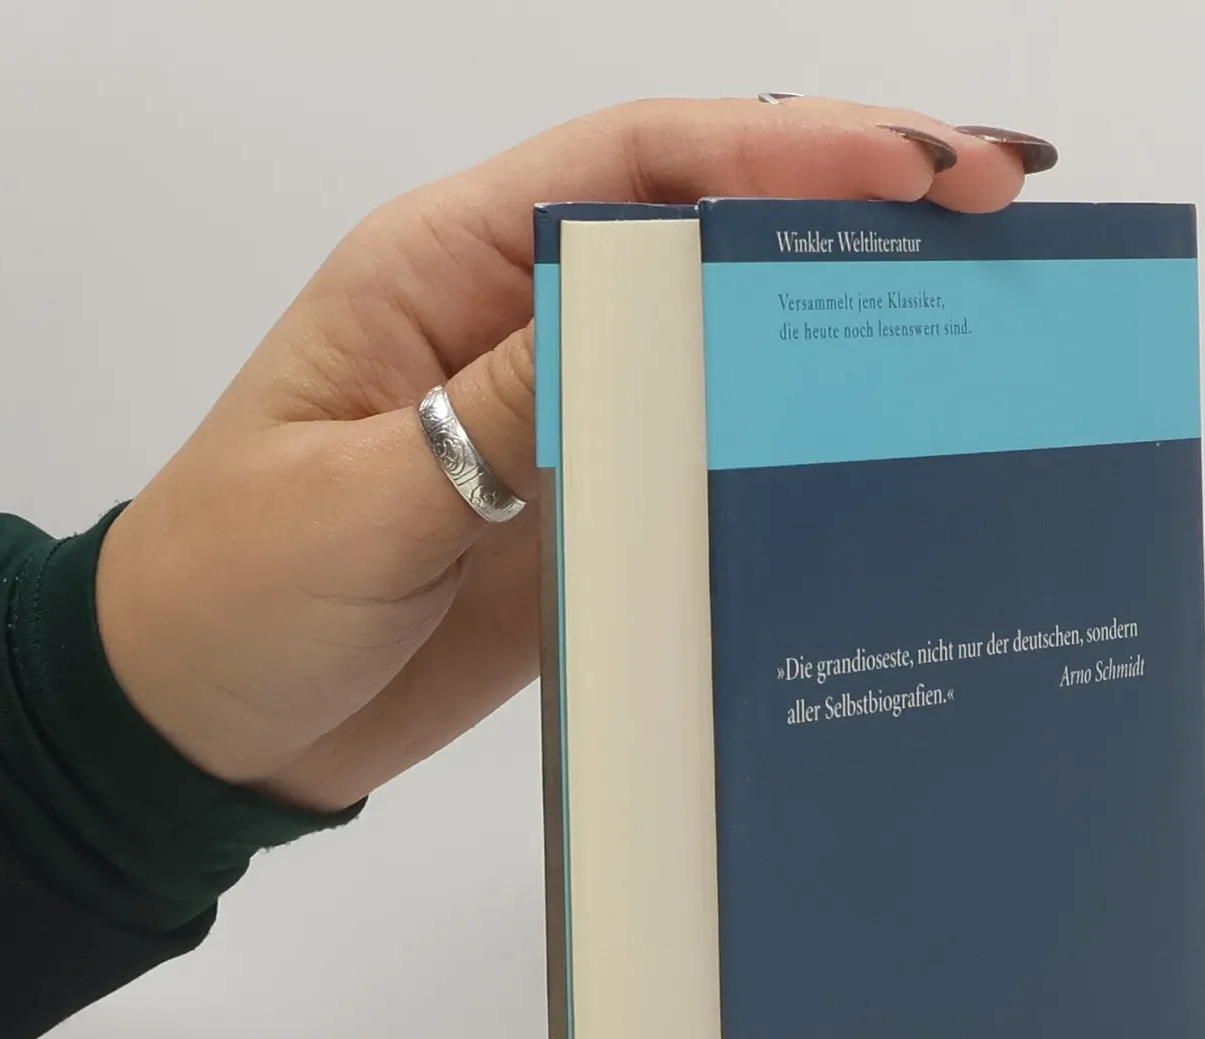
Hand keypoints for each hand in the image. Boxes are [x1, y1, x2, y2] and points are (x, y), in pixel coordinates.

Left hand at [94, 98, 1041, 811]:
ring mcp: (567, 426)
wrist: (204, 723)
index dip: (776, 150)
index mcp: (445, 268)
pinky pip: (706, 469)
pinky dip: (791, 454)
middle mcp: (522, 324)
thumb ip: (500, 410)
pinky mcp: (590, 522)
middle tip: (1000, 205)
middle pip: (703, 231)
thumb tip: (651, 317)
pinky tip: (884, 458)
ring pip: (722, 344)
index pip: (630, 168)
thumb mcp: (356, 499)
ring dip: (841, 323)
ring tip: (980, 314)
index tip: (908, 167)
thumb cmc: (236, 591)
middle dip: (848, 202)